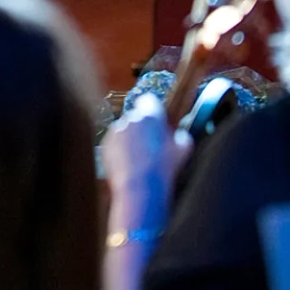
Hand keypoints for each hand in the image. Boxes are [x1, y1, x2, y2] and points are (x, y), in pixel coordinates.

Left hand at [101, 92, 191, 231]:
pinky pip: (115, 141)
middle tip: (152, 144)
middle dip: (143, 126)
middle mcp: (130, 118)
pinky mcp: (105, 143)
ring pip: (125, 129)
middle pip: (137, 116)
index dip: (154, 110)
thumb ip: (181, 135)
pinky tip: (130, 163)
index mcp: (150, 115)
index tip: (158, 121)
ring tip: (140, 158)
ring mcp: (115, 130)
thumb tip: (177, 135)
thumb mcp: (183, 150)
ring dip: (131, 138)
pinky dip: (120, 148)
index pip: (150, 100)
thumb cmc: (164, 169)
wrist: (139, 189)